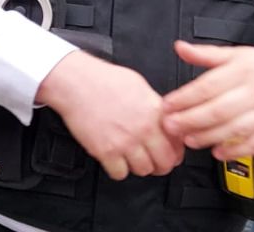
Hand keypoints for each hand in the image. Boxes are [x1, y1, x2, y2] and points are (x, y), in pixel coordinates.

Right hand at [36, 51, 183, 179]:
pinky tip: (115, 158)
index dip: (176, 150)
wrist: (74, 82)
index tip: (172, 152)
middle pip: (165, 162)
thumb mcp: (139, 85)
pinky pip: (120, 173)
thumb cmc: (102, 79)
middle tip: (154, 161)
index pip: (178, 142)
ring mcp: (124, 142)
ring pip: (144, 170)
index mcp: (154, 111)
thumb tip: (166, 119)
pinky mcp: (105, 151)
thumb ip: (155, 105)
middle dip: (161, 164)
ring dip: (139, 166)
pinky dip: (118, 169)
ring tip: (131, 157)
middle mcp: (143, 129)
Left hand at [161, 41, 253, 160]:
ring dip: (209, 137)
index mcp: (244, 69)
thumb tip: (179, 47)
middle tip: (170, 126)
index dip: (185, 97)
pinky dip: (236, 151)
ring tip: (189, 140)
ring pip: (235, 129)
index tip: (166, 105)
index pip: (208, 85)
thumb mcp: (238, 54)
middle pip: (219, 110)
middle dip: (190, 120)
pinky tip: (218, 152)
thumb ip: (207, 54)